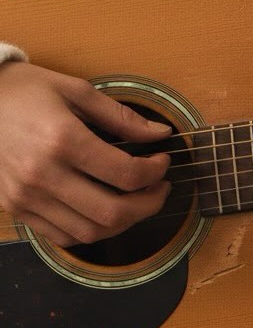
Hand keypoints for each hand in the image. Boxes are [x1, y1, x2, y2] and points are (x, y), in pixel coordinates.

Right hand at [0, 61, 171, 246]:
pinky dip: (91, 230)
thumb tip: (161, 134)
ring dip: (124, 222)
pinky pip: (62, 236)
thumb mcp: (77, 90)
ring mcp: (26, 196)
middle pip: (112, 213)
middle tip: (160, 188)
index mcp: (62, 140)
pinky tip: (104, 210)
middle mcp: (42, 175)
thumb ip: (123, 117)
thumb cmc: (24, 91)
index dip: (156, 172)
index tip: (163, 161)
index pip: (126, 174)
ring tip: (137, 201)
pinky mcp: (15, 208)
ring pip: (89, 232)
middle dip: (149, 205)